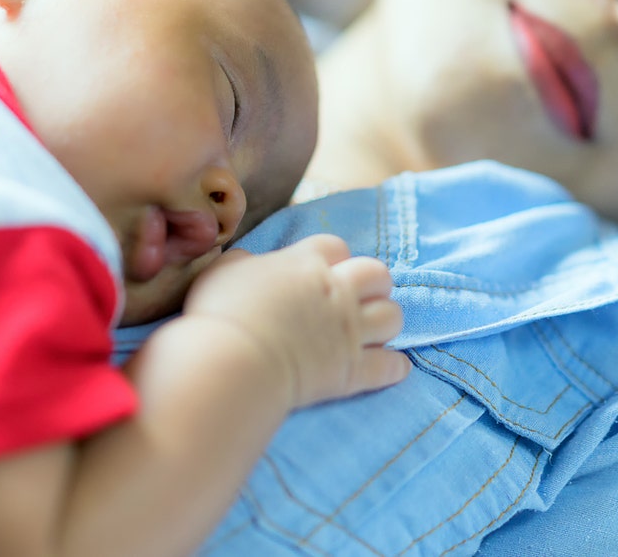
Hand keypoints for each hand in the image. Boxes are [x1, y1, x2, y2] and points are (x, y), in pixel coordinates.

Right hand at [183, 234, 407, 407]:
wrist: (234, 361)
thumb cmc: (222, 313)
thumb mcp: (223, 271)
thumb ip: (243, 261)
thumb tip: (249, 261)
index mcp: (305, 263)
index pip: (336, 246)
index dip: (334, 258)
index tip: (324, 271)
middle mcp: (335, 292)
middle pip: (378, 274)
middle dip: (373, 284)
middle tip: (359, 297)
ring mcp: (348, 331)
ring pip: (393, 317)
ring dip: (385, 322)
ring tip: (374, 330)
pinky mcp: (353, 370)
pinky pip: (390, 366)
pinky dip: (394, 366)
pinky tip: (394, 366)